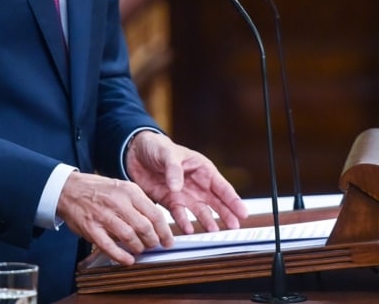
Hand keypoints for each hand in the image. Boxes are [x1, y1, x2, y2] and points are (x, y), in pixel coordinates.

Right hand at [57, 171, 173, 265]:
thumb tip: (157, 222)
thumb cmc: (98, 190)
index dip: (165, 231)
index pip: (155, 214)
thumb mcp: (122, 187)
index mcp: (129, 191)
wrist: (69, 189)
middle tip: (153, 245)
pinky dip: (121, 257)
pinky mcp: (91, 228)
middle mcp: (117, 202)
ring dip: (138, 248)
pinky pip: (109, 246)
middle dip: (153, 241)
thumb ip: (139, 203)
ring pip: (129, 237)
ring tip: (139, 249)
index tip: (168, 241)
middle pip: (145, 227)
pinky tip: (128, 260)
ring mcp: (103, 216)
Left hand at [125, 131, 248, 235]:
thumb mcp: (167, 154)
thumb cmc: (157, 147)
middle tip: (234, 227)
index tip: (243, 212)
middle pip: (215, 202)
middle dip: (226, 214)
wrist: (135, 153)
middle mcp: (196, 184)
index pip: (221, 186)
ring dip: (207, 221)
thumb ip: (173, 170)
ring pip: (200, 211)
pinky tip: (188, 230)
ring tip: (215, 232)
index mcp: (202, 169)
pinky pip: (180, 214)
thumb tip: (177, 188)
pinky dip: (184, 222)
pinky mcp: (170, 201)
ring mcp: (184, 194)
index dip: (233, 200)